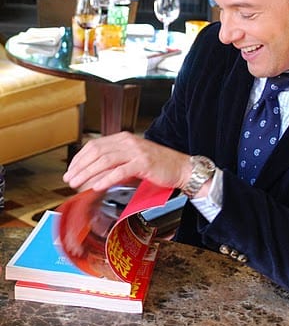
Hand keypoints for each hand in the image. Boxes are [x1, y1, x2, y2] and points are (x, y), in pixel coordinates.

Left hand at [63, 132, 191, 192]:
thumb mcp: (133, 158)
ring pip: (105, 160)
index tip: (71, 170)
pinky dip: (106, 179)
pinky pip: (120, 171)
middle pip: (96, 151)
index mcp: (124, 138)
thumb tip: (93, 172)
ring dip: (88, 173)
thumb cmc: (158, 164)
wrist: (181, 167)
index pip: (94, 145)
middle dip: (79, 166)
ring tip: (78, 184)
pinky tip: (97, 186)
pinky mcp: (143, 163)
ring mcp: (136, 152)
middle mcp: (128, 142)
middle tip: (69, 179)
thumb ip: (116, 161)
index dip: (79, 158)